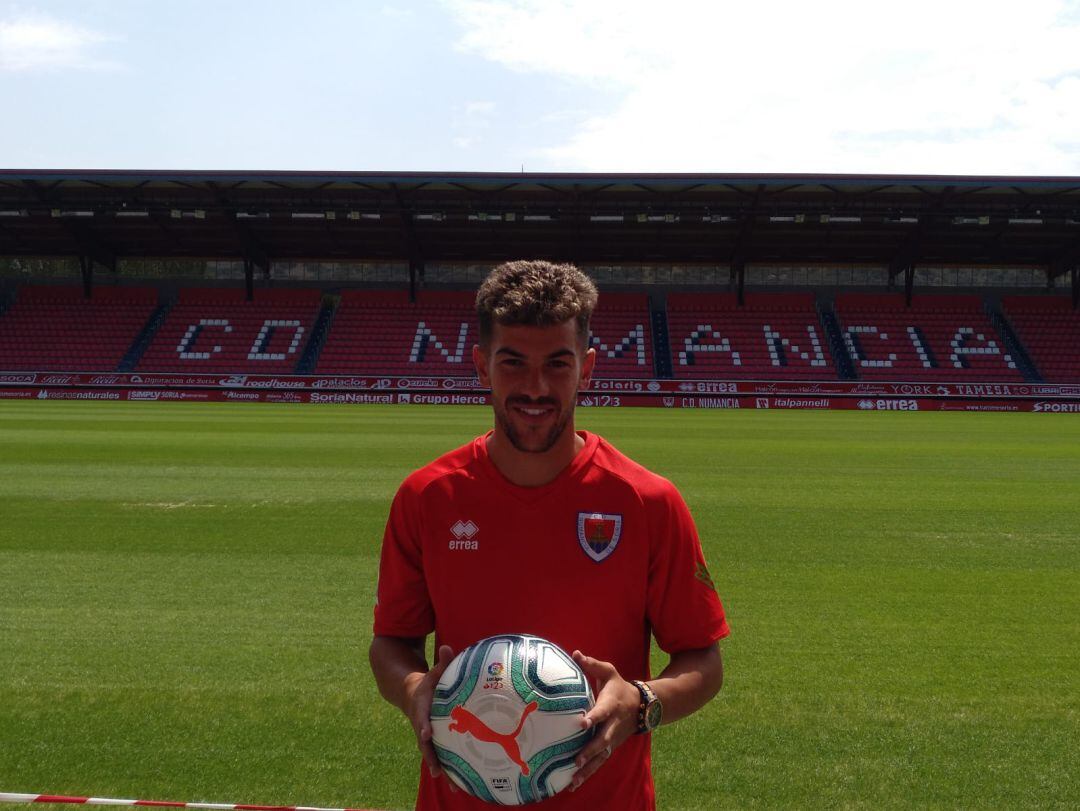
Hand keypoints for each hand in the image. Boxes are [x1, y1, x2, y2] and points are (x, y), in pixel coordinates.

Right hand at [403, 644, 455, 782]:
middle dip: (432, 759)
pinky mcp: (433, 740)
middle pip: (426, 745)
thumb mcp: (432, 672)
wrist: (409, 693)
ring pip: (433, 755)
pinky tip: (460, 783)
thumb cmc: (426, 682)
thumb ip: (441, 663)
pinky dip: (449, 768)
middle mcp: (422, 725)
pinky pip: (441, 755)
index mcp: (421, 709)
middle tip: (440, 773)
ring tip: (454, 787)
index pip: (421, 718)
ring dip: (442, 770)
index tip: (427, 734)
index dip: (423, 726)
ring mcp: (426, 734)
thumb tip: (447, 647)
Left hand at [569, 650, 640, 791]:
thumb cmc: (619, 687)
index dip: (593, 717)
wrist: (643, 707)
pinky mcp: (611, 748)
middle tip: (577, 758)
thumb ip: (592, 665)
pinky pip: (600, 763)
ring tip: (573, 780)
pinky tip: (574, 784)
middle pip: (603, 740)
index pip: (602, 712)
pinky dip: (588, 774)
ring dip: (588, 769)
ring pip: (601, 756)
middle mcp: (613, 725)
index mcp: (611, 705)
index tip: (582, 723)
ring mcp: (613, 739)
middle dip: (591, 750)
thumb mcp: (609, 673)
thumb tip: (575, 653)